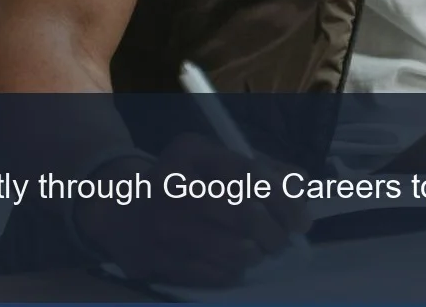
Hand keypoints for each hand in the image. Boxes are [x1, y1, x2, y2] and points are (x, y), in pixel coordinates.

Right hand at [73, 135, 311, 286]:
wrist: (123, 209)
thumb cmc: (185, 183)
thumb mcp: (215, 160)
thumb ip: (260, 167)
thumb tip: (300, 183)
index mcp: (190, 151)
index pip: (248, 173)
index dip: (282, 198)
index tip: (301, 219)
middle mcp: (173, 186)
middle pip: (243, 214)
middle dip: (274, 232)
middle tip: (284, 239)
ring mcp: (163, 227)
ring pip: (232, 250)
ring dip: (257, 254)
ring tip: (260, 249)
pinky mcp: (158, 261)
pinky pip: (214, 274)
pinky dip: (234, 271)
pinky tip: (235, 261)